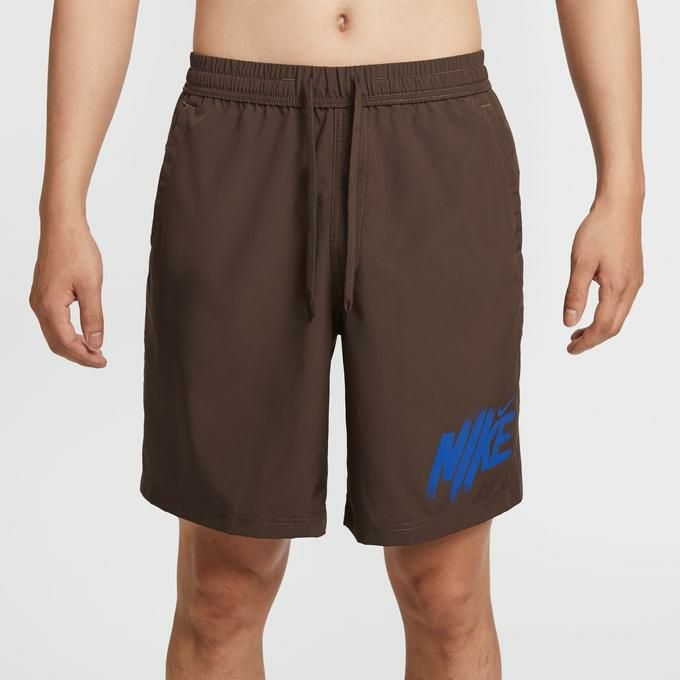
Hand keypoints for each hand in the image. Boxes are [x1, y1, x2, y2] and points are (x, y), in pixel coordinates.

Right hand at [30, 218, 106, 367]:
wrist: (62, 226)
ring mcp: (39, 300)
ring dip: (73, 346)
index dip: (85, 356)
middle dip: (79, 355)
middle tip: (101, 361)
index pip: (66, 343)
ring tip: (95, 350)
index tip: (103, 362)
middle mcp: (39, 305)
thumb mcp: (91, 286)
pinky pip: (53, 322)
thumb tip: (95, 344)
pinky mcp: (43, 294)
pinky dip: (68, 333)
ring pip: (54, 334)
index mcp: (50, 306)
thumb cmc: (77, 251)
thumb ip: (93, 317)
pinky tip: (83, 334)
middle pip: (56, 343)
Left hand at [563, 196, 642, 353]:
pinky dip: (607, 314)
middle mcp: (631, 287)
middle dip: (593, 339)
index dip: (587, 342)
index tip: (570, 350)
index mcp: (617, 287)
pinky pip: (622, 303)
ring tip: (578, 332)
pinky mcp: (633, 273)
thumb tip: (569, 322)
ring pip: (619, 315)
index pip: (603, 326)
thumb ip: (574, 295)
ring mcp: (635, 280)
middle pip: (614, 326)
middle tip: (572, 346)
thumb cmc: (599, 230)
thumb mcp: (580, 263)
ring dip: (600, 327)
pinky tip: (592, 311)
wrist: (620, 205)